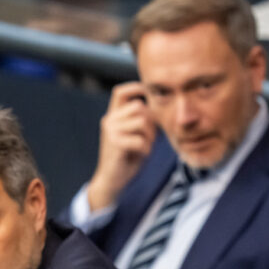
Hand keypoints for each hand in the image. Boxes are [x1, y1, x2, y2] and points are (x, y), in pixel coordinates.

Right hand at [88, 81, 155, 210]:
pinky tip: (142, 155)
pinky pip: (140, 139)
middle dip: (151, 122)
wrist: (112, 180)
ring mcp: (110, 131)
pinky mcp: (115, 143)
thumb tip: (158, 107)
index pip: (120, 92)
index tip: (149, 94)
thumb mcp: (134, 135)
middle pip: (139, 107)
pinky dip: (146, 148)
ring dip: (150, 136)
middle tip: (151, 138)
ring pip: (142, 121)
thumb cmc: (127, 158)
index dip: (135, 88)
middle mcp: (109, 120)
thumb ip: (141, 121)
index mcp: (113, 116)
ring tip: (146, 146)